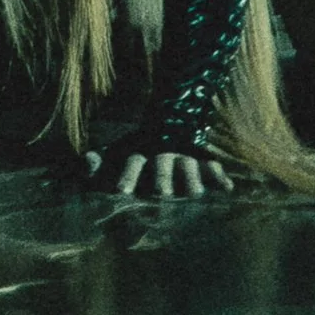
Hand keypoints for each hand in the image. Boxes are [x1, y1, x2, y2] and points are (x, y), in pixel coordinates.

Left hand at [84, 136, 235, 197]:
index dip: (127, 176)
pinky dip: (220, 176)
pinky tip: (228, 188)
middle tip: (161, 194)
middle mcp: (163, 153)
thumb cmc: (135, 151)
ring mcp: (184, 156)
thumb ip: (98, 163)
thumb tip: (86, 160)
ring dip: (192, 178)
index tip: (121, 191)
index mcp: (140, 153)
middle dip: (162, 178)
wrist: (168, 121)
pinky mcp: (202, 161)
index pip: (133, 163)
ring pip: (189, 166)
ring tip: (195, 194)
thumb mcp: (114, 153)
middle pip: (162, 165)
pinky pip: (213, 167)